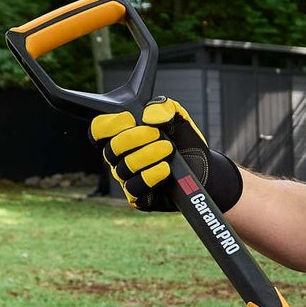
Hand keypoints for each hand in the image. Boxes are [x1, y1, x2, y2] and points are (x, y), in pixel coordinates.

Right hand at [89, 98, 242, 212]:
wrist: (206, 170)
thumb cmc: (185, 142)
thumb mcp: (178, 118)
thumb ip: (164, 108)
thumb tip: (148, 115)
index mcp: (123, 135)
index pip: (99, 129)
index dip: (109, 124)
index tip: (130, 118)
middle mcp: (121, 158)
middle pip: (110, 149)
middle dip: (134, 138)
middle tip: (157, 134)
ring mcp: (128, 179)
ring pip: (123, 168)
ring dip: (147, 156)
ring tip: (168, 149)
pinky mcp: (140, 198)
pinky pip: (134, 189)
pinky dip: (150, 176)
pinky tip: (165, 168)